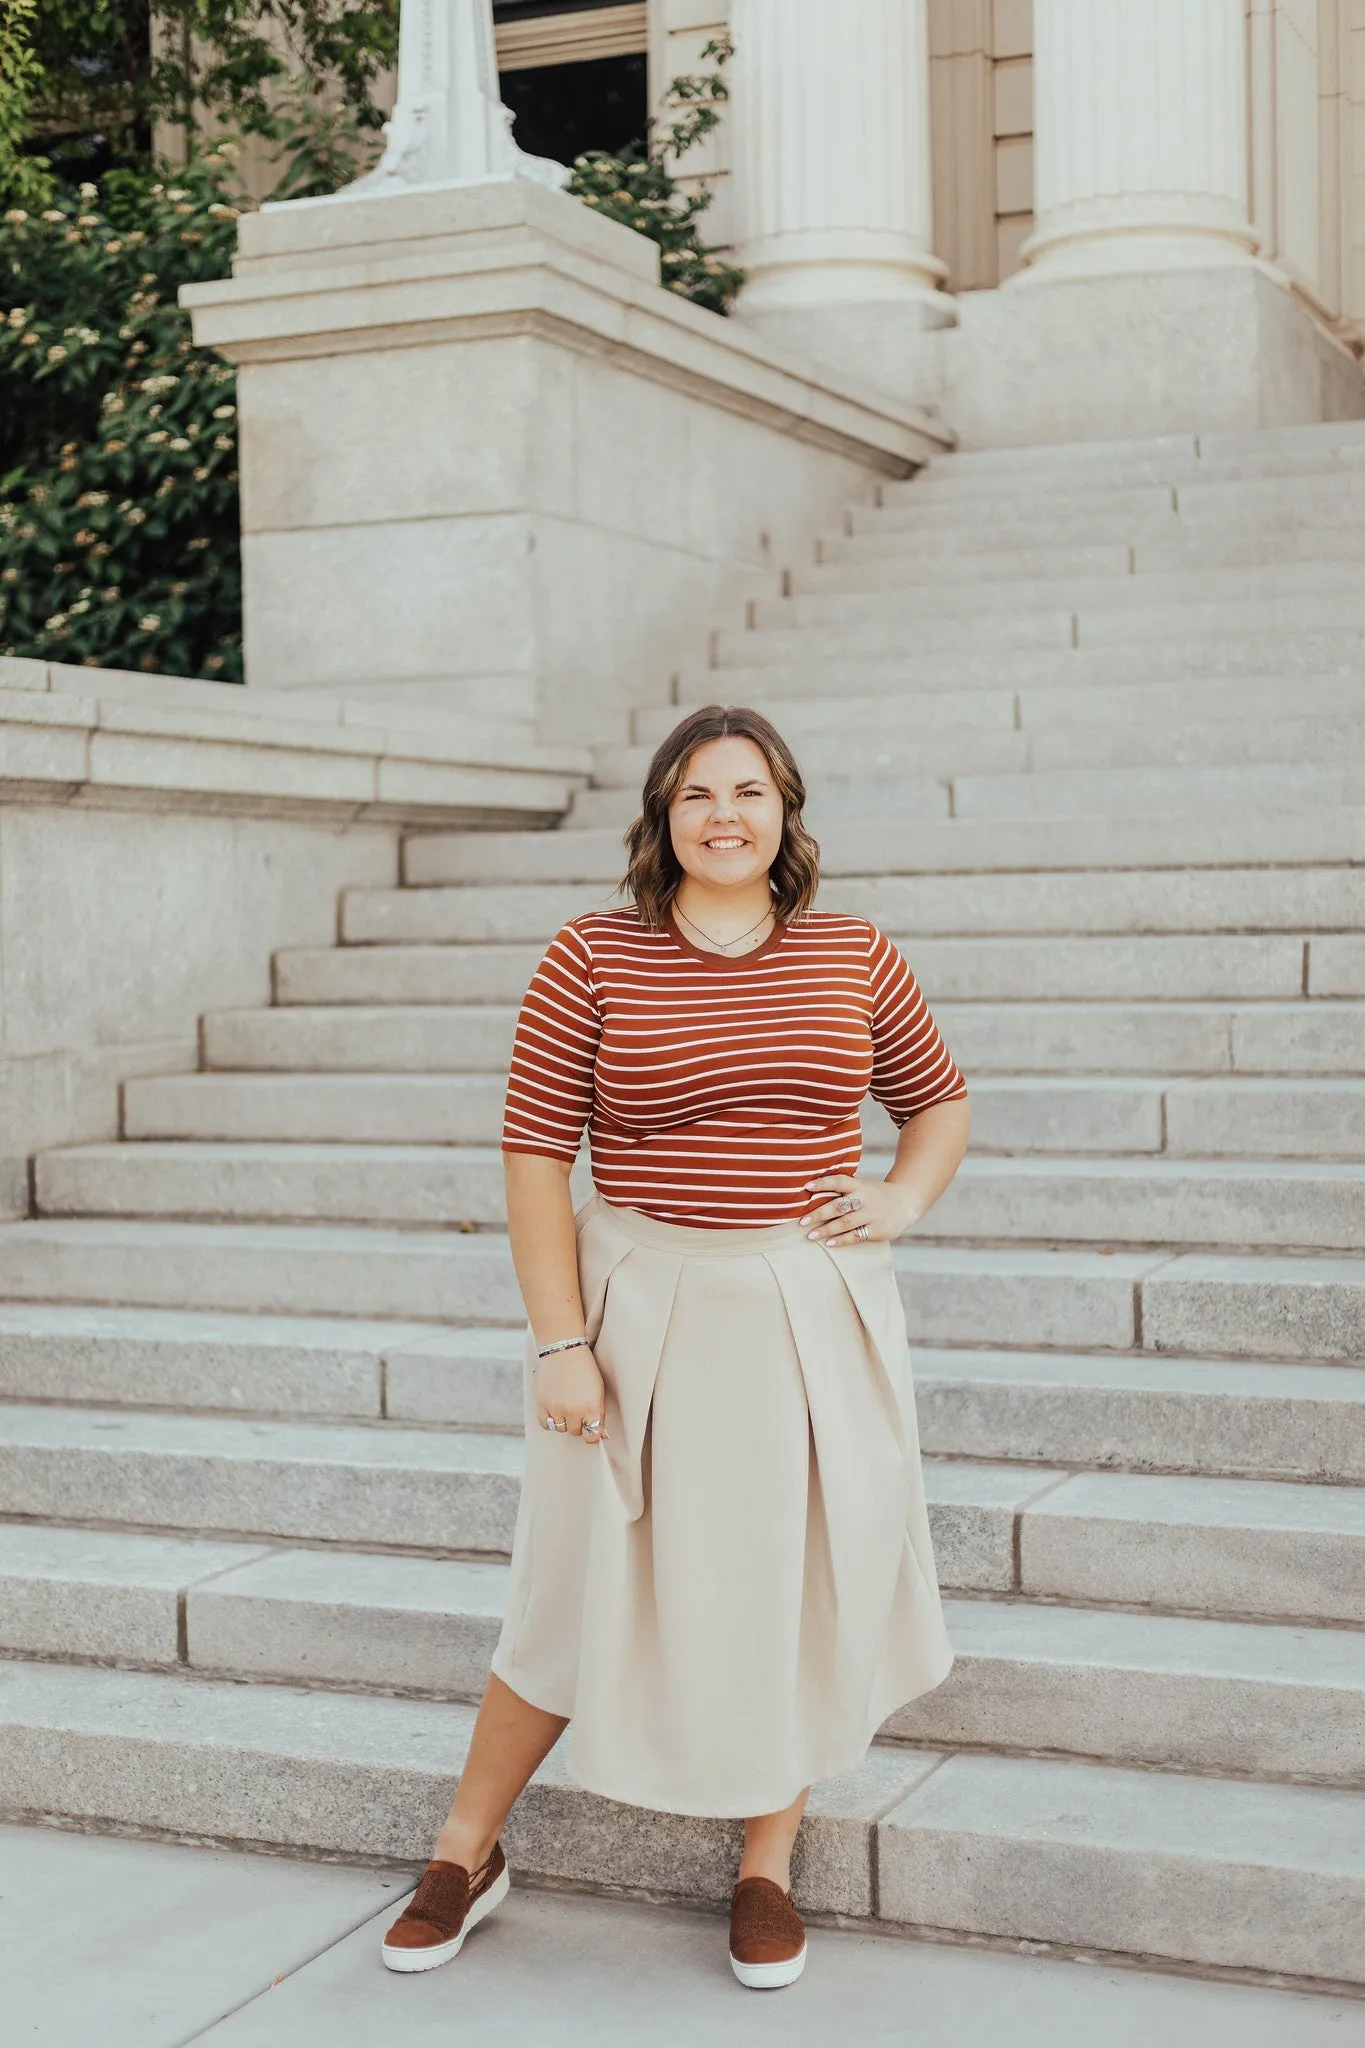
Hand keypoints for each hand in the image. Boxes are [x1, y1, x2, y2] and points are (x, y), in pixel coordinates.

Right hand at [535, 1343, 608, 1441]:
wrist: (564, 1351)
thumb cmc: (585, 1369)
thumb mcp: (598, 1390)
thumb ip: (599, 1414)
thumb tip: (601, 1435)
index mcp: (591, 1407)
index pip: (591, 1436)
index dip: (592, 1434)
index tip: (590, 1429)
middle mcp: (573, 1411)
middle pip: (575, 1432)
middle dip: (578, 1423)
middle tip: (577, 1408)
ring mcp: (556, 1408)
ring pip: (561, 1429)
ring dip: (564, 1421)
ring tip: (566, 1404)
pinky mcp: (542, 1404)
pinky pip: (545, 1424)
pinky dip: (550, 1420)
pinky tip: (554, 1409)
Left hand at [801, 1174, 920, 1247]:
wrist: (906, 1202)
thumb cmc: (875, 1194)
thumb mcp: (863, 1185)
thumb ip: (844, 1186)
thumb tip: (813, 1186)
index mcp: (859, 1185)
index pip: (839, 1181)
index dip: (823, 1183)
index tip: (806, 1187)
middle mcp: (865, 1199)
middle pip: (839, 1205)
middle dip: (818, 1213)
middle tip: (802, 1221)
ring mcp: (872, 1215)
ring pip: (845, 1223)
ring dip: (826, 1230)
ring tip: (810, 1236)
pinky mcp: (877, 1230)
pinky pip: (856, 1236)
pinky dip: (842, 1240)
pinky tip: (829, 1243)